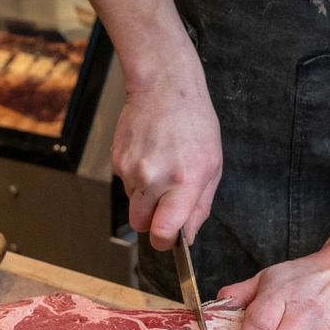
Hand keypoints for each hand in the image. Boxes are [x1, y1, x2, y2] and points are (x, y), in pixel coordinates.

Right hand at [112, 84, 222, 250]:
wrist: (164, 87)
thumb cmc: (194, 122)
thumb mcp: (213, 165)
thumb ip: (201, 206)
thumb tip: (189, 235)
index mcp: (185, 181)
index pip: (164, 232)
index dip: (166, 242)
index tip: (169, 240)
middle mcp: (155, 177)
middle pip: (141, 225)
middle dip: (152, 221)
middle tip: (165, 203)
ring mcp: (132, 169)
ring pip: (133, 204)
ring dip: (145, 196)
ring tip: (160, 167)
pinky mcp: (117, 160)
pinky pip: (126, 184)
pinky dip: (136, 177)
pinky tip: (150, 155)